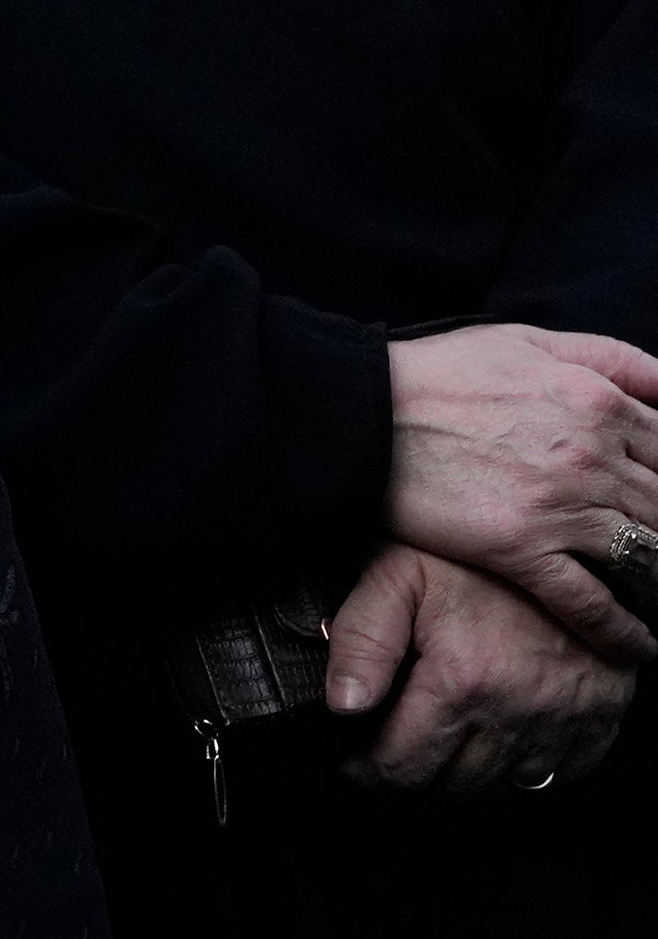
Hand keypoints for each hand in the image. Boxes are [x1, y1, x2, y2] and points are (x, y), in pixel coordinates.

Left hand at [326, 542, 633, 795]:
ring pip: (506, 786)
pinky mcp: (602, 713)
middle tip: (391, 755)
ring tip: (437, 751)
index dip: (367, 772)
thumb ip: (361, 640)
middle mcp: (519, 708)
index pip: (404, 764)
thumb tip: (341, 706)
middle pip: (454, 784)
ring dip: (467, 778)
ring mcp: (567, 716)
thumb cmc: (468, 553)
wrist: (553, 534)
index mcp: (463, 679)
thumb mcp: (394, 575)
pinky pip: (563, 773)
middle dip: (414, 777)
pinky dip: (526, 771)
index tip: (353, 764)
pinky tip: (496, 746)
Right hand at [386, 324, 657, 655]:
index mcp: (599, 402)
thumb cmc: (437, 373)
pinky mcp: (519, 549)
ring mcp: (559, 506)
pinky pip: (590, 602)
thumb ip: (610, 358)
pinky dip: (622, 631)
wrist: (358, 408)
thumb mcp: (528, 341)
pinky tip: (638, 645)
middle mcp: (592, 457)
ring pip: (648, 560)